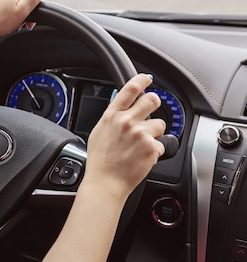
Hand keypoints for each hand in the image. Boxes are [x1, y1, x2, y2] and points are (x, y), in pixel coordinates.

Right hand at [84, 74, 165, 199]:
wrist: (106, 182)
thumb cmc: (100, 161)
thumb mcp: (99, 132)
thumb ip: (111, 118)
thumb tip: (120, 110)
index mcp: (112, 116)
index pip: (130, 89)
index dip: (142, 80)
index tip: (147, 79)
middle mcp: (127, 121)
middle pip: (152, 99)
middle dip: (155, 103)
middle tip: (151, 111)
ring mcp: (141, 134)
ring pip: (160, 124)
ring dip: (154, 133)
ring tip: (141, 145)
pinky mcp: (152, 147)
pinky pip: (162, 144)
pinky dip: (155, 151)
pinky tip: (142, 157)